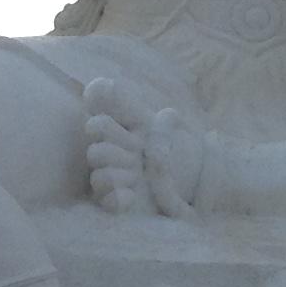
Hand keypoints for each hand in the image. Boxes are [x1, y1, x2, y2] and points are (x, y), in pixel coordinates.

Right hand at [83, 79, 206, 217]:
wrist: (191, 176)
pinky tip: (133, 194)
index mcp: (116, 134)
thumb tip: (101, 83)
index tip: (131, 133)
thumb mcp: (152, 120)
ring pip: (99, 177)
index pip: (97, 125)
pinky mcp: (117, 203)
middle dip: (119, 153)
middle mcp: (109, 157)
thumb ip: (128, 103)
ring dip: (122, 175)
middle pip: (94, 153)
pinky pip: (106, 202)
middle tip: (136, 155)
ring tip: (137, 177)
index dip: (107, 128)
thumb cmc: (165, 145)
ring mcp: (112, 181)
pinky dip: (119, 198)